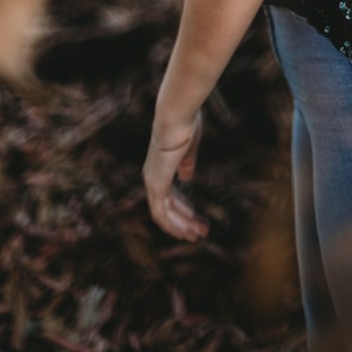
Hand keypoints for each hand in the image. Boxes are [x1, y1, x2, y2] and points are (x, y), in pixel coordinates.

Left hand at [143, 109, 209, 241]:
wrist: (176, 117)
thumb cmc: (185, 125)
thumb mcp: (188, 149)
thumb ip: (186, 164)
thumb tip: (186, 179)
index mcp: (159, 167)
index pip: (168, 195)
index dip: (182, 207)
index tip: (196, 216)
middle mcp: (152, 177)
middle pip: (166, 208)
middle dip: (184, 220)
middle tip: (200, 231)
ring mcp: (152, 182)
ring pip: (164, 215)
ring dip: (181, 227)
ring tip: (199, 235)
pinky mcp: (155, 186)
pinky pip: (162, 214)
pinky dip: (174, 225)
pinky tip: (189, 231)